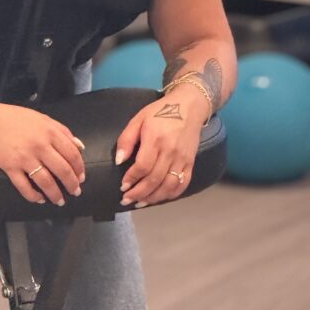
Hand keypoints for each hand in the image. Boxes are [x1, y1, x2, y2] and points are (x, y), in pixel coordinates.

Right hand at [0, 101, 85, 205]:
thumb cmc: (13, 117)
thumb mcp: (40, 118)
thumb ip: (61, 130)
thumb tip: (80, 146)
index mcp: (49, 131)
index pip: (72, 154)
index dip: (79, 168)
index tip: (81, 177)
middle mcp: (39, 145)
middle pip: (62, 170)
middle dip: (72, 185)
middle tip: (75, 192)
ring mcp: (24, 157)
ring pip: (46, 182)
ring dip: (55, 195)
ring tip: (59, 201)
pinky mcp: (10, 168)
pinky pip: (25, 188)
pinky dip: (34, 197)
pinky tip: (39, 199)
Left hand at [115, 89, 208, 206]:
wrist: (189, 107)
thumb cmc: (160, 111)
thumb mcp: (138, 119)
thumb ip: (127, 139)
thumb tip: (119, 161)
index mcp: (155, 139)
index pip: (142, 166)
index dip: (131, 179)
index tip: (122, 186)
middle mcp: (170, 151)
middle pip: (154, 179)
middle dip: (139, 193)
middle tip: (127, 200)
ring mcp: (183, 159)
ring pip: (168, 186)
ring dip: (153, 198)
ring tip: (140, 203)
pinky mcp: (191, 163)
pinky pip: (182, 185)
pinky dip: (170, 195)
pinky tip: (159, 198)